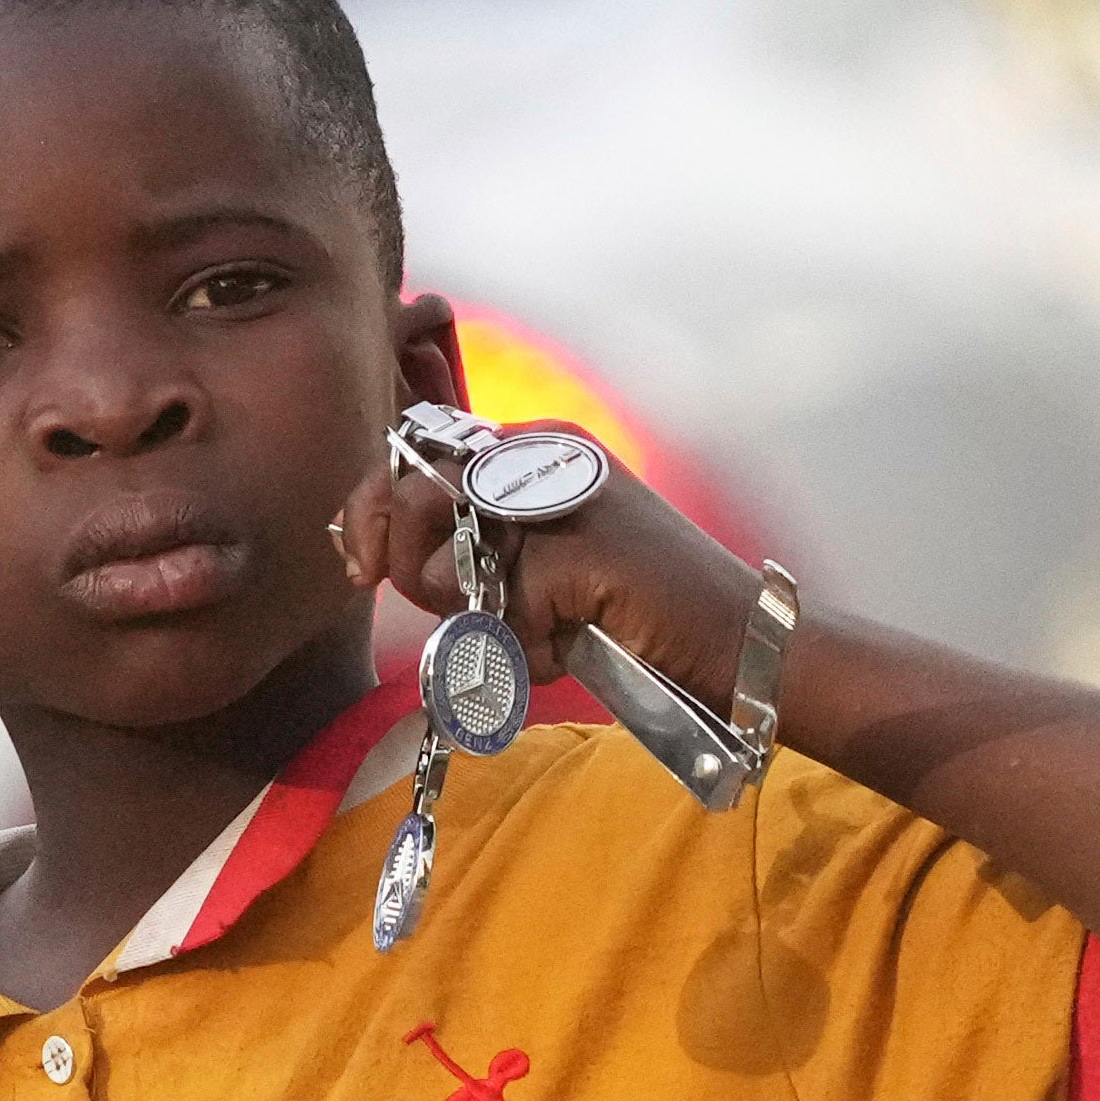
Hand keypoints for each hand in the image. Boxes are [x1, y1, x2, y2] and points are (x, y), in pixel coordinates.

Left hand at [346, 422, 777, 725]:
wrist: (739, 644)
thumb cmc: (639, 617)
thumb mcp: (540, 569)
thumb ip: (470, 547)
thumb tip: (378, 554)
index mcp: (534, 447)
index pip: (414, 450)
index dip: (372, 508)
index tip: (360, 565)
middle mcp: (544, 453)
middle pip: (413, 490)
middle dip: (409, 563)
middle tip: (450, 608)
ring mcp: (561, 494)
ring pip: (443, 544)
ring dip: (468, 609)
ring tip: (529, 630)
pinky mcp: (573, 549)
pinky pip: (499, 614)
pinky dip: (526, 653)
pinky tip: (569, 649)